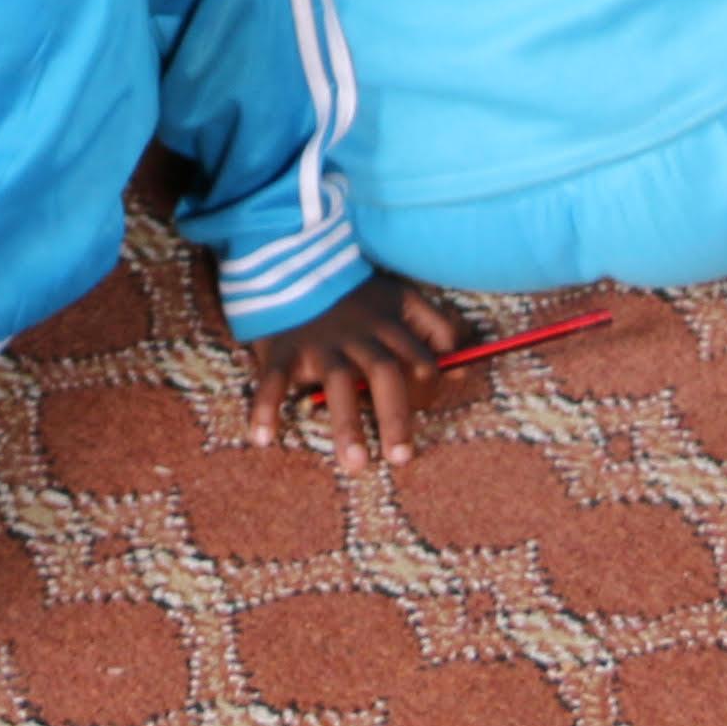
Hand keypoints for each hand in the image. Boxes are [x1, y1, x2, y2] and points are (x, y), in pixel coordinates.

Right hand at [244, 273, 463, 469]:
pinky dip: (266, 408)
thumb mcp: (400, 297)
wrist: (292, 261)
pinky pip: (275, 380)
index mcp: (388, 323)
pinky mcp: (282, 349)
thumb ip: (436, 327)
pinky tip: (263, 438)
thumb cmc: (354, 294)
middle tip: (401, 459)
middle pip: (385, 375)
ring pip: (338, 383)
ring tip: (355, 464)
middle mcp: (357, 335)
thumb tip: (463, 372)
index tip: (424, 410)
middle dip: (396, 418)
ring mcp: (319, 343)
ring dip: (347, 425)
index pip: (421, 359)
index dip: (428, 388)